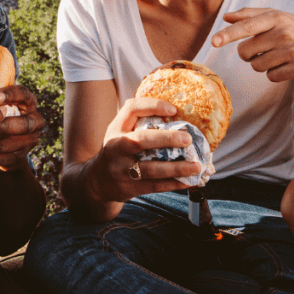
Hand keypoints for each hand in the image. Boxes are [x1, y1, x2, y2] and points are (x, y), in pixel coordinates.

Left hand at [0, 86, 44, 171]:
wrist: (4, 146)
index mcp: (28, 103)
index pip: (24, 95)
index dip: (11, 96)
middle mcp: (35, 120)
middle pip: (25, 124)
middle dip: (1, 126)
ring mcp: (31, 140)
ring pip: (12, 143)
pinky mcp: (22, 156)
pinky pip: (6, 158)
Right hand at [85, 97, 201, 203]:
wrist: (97, 181)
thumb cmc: (118, 151)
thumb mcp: (121, 132)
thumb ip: (140, 124)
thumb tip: (178, 117)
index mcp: (116, 128)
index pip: (131, 109)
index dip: (153, 106)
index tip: (173, 110)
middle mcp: (115, 147)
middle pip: (140, 140)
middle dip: (166, 138)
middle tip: (188, 139)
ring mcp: (121, 169)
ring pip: (151, 169)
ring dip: (177, 168)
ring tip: (196, 166)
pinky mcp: (128, 187)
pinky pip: (155, 186)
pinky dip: (174, 184)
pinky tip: (188, 181)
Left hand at [212, 8, 293, 81]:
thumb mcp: (276, 17)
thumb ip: (249, 15)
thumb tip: (225, 17)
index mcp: (275, 18)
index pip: (247, 26)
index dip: (228, 34)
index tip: (214, 41)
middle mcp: (284, 33)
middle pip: (245, 52)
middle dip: (248, 54)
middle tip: (263, 49)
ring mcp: (293, 51)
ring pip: (256, 66)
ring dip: (261, 65)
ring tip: (278, 56)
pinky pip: (271, 77)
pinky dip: (274, 74)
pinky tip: (286, 65)